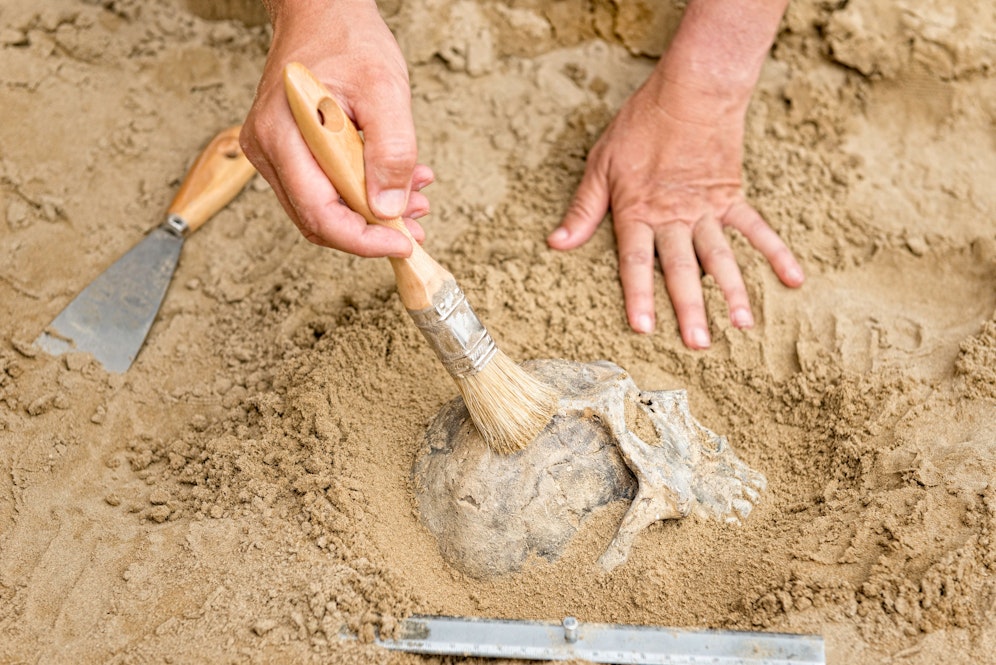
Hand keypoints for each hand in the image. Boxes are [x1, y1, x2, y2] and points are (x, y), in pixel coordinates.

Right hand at [241, 0, 432, 256]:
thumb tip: (389, 209)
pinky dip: (363, 193)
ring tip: (415, 197)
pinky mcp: (289, 153)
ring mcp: (275, 154)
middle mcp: (268, 151)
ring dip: (372, 213)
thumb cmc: (349, 42)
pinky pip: (325, 188)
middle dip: (371, 231)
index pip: (318, 213)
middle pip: (318, 219)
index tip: (402, 243)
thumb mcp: (385, 90)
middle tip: (415, 227)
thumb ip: (391, 150)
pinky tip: (397, 182)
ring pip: (324, 207)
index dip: (362, 240)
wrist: (324, 13)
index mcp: (282, 136)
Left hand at [548, 0, 802, 348]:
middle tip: (699, 344)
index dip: (639, 295)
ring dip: (733, 291)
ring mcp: (707, 209)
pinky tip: (794, 279)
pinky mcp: (731, 197)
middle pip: (683, 269)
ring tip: (742, 326)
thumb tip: (557, 243)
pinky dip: (777, 253)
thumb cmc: (640, 126)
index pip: (637, 261)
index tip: (644, 329)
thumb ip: (584, 208)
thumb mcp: (601, 163)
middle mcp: (674, 217)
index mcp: (638, 212)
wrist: (691, 91)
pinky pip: (756, 228)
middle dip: (690, 308)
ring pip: (721, 257)